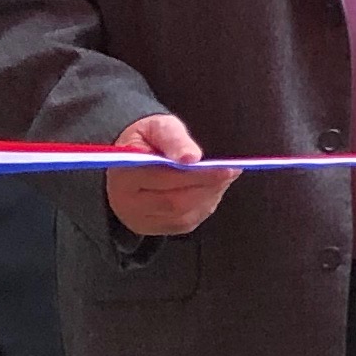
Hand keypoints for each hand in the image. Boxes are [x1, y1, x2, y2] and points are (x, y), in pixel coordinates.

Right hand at [103, 112, 234, 238]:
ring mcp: (140, 220)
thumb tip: (191, 157)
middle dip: (208, 186)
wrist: (132, 158)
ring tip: (224, 176)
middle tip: (232, 171)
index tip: (227, 168)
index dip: (198, 175)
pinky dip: (204, 205)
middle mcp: (126, 203)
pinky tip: (211, 189)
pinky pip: (186, 222)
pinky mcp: (154, 228)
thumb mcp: (158, 128)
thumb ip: (173, 139)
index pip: (163, 179)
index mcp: (123, 175)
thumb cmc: (147, 140)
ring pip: (183, 215)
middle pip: (175, 202)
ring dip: (209, 196)